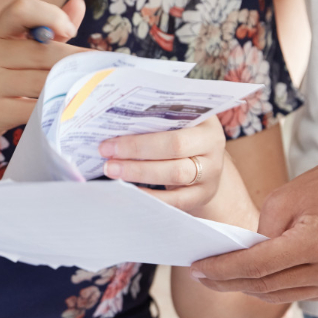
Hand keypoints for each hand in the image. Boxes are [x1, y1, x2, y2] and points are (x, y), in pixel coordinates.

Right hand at [0, 0, 85, 158]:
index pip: (19, 8)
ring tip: (94, 89)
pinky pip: (35, 108)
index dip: (49, 14)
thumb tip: (78, 5)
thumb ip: (42, 30)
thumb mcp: (3, 54)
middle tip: (102, 68)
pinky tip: (72, 110)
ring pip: (43, 80)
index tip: (69, 31)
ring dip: (73, 85)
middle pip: (43, 51)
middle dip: (77, 60)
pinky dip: (57, 108)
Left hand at [98, 117, 225, 213]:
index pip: (176, 119)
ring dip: (138, 171)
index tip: (113, 129)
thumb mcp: (175, 123)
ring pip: (174, 173)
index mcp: (205, 120)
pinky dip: (150, 196)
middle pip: (174, 146)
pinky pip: (175, 200)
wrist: (204, 165)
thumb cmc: (181, 137)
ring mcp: (211, 173)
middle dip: (136, 149)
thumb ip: (154, 118)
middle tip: (105, 151)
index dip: (144, 124)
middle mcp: (213, 145)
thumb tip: (113, 120)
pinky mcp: (202, 196)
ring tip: (111, 169)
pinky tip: (128, 190)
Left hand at [188, 124, 317, 301]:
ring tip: (220, 276)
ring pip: (280, 294)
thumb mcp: (285, 197)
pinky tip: (252, 277)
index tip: (197, 268)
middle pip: (266, 285)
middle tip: (201, 274)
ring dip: (248, 286)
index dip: (222, 269)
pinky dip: (273, 286)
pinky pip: (297, 292)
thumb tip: (242, 259)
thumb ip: (260, 232)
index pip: (257, 265)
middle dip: (228, 281)